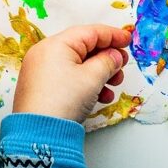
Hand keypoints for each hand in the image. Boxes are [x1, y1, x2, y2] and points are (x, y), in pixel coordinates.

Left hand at [13, 24, 130, 122]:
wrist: (39, 134)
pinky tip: (101, 96)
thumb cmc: (64, 100)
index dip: (112, 35)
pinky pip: (69, 77)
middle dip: (107, 58)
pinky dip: (86, 83)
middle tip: (122, 66)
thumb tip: (115, 56)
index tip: (128, 40)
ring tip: (114, 85)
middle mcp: (45, 54)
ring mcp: (42, 71)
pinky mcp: (42, 87)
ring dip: (100, 73)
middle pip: (84, 48)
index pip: (90, 32)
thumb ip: (108, 61)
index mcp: (55, 44)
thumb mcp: (93, 78)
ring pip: (78, 64)